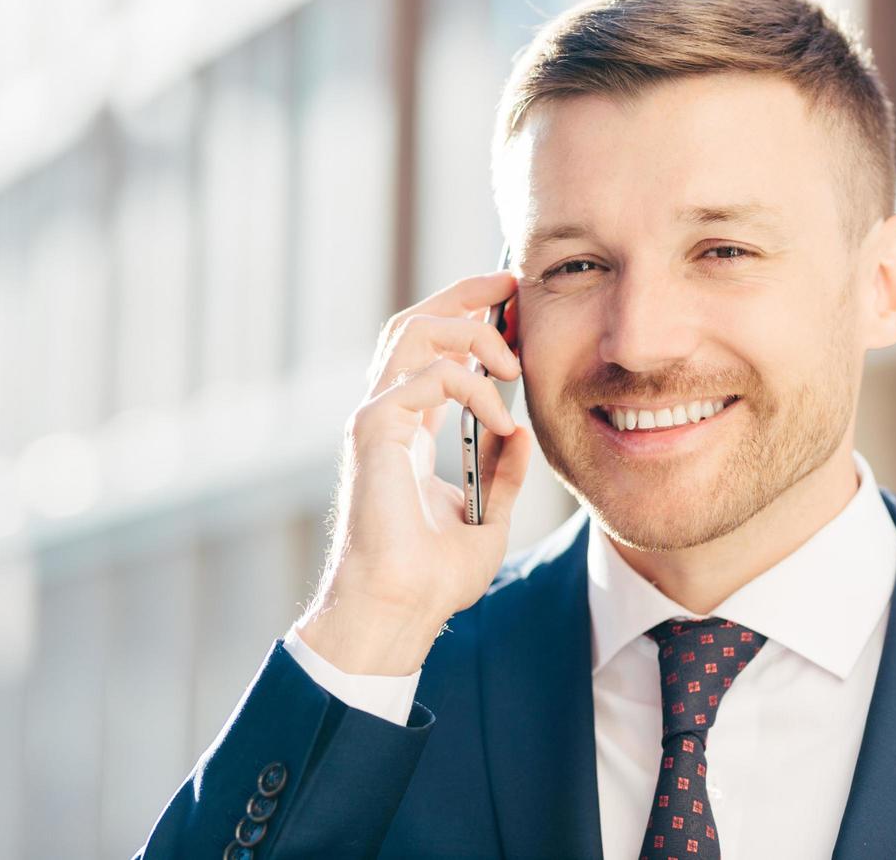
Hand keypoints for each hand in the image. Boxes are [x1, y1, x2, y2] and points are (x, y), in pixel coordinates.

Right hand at [295, 271, 531, 675]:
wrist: (400, 609)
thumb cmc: (432, 576)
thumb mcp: (488, 515)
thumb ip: (505, 471)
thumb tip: (522, 430)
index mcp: (408, 429)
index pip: (432, 351)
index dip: (469, 318)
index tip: (512, 304)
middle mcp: (386, 414)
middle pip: (415, 323)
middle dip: (465, 294)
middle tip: (512, 286)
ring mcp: (375, 418)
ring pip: (414, 332)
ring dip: (472, 333)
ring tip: (513, 362)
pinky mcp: (373, 431)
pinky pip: (426, 378)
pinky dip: (471, 388)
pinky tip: (499, 420)